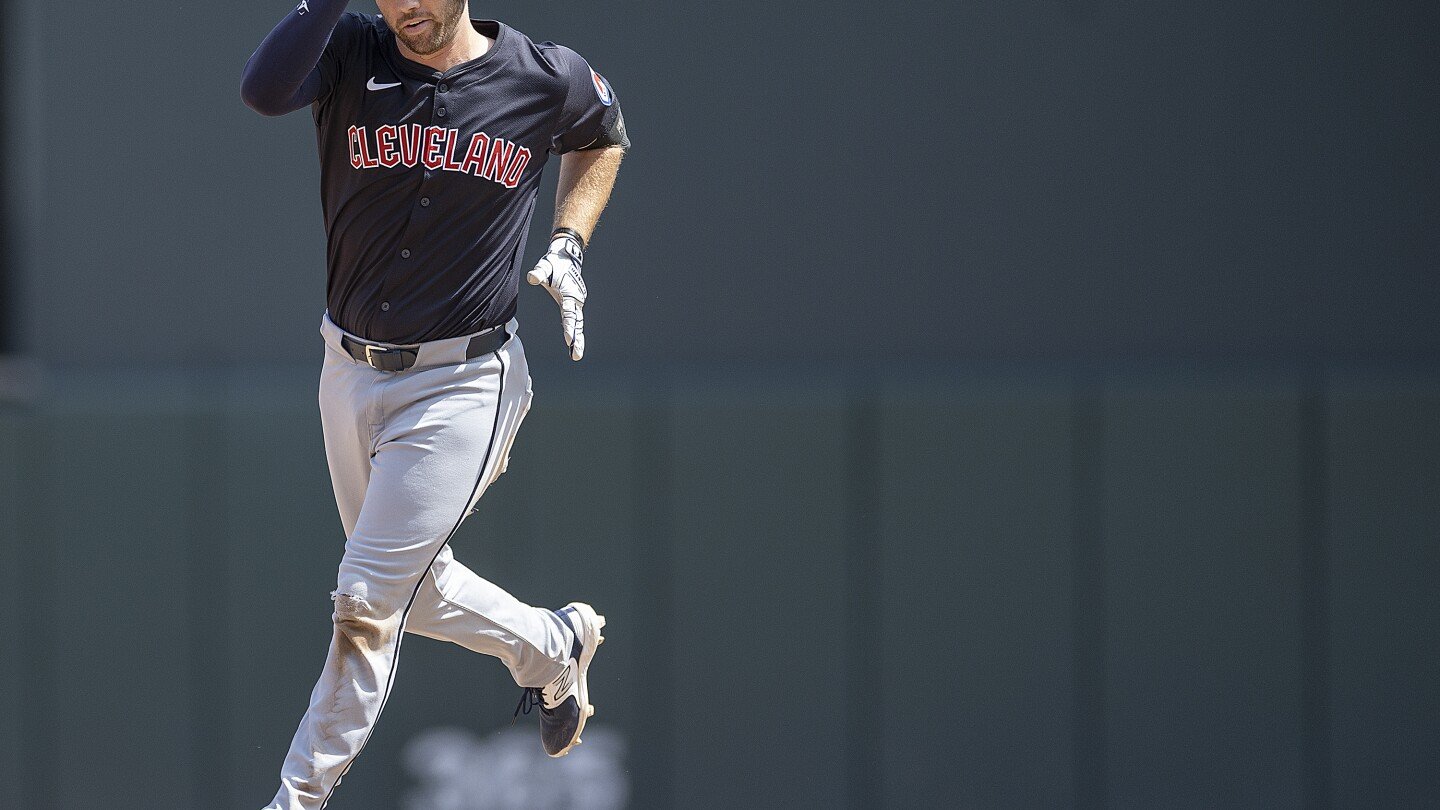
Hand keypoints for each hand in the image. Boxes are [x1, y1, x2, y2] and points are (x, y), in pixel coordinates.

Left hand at [526, 231, 587, 360]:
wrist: (566, 258)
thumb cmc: (554, 263)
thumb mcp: (545, 266)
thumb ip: (539, 273)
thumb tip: (532, 277)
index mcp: (570, 295)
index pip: (569, 314)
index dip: (569, 327)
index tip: (569, 340)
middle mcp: (575, 300)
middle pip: (577, 324)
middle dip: (577, 340)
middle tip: (576, 355)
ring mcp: (576, 302)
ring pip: (578, 324)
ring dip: (578, 339)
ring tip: (576, 355)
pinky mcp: (574, 304)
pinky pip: (576, 320)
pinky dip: (576, 331)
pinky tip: (574, 343)